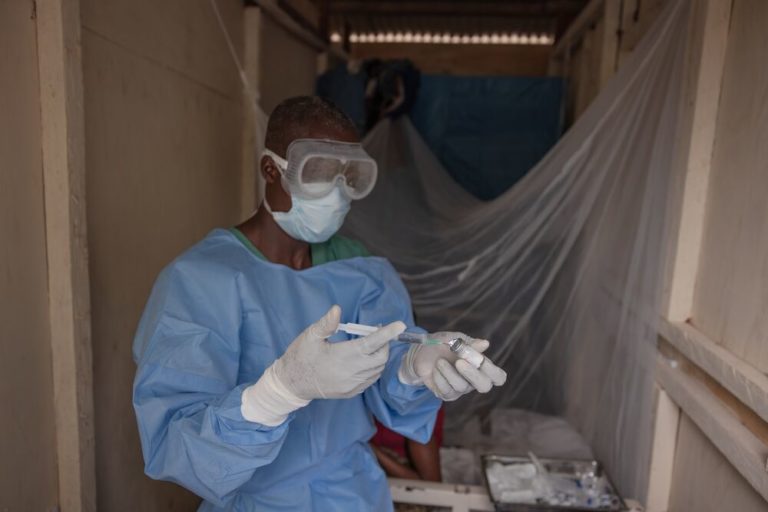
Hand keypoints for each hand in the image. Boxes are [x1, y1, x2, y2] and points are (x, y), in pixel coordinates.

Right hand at [273, 305, 404, 399]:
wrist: (291, 384)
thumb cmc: (300, 356)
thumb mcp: (310, 336)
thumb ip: (326, 323)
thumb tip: (337, 309)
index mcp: (342, 356)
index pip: (371, 343)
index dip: (387, 334)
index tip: (400, 325)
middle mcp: (351, 372)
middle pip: (380, 357)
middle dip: (384, 344)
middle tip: (376, 332)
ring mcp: (352, 385)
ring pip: (378, 369)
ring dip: (379, 356)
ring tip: (369, 345)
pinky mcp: (351, 392)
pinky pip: (371, 379)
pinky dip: (373, 368)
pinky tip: (364, 360)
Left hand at [398, 332, 506, 400]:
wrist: (422, 352)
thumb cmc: (443, 344)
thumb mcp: (455, 339)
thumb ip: (469, 343)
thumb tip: (485, 343)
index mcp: (481, 366)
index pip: (498, 377)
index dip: (493, 371)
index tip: (480, 359)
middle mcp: (474, 380)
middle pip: (484, 386)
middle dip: (472, 374)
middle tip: (459, 362)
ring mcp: (461, 389)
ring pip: (461, 386)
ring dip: (449, 371)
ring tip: (439, 361)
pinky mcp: (447, 394)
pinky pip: (446, 390)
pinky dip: (440, 377)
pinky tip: (435, 369)